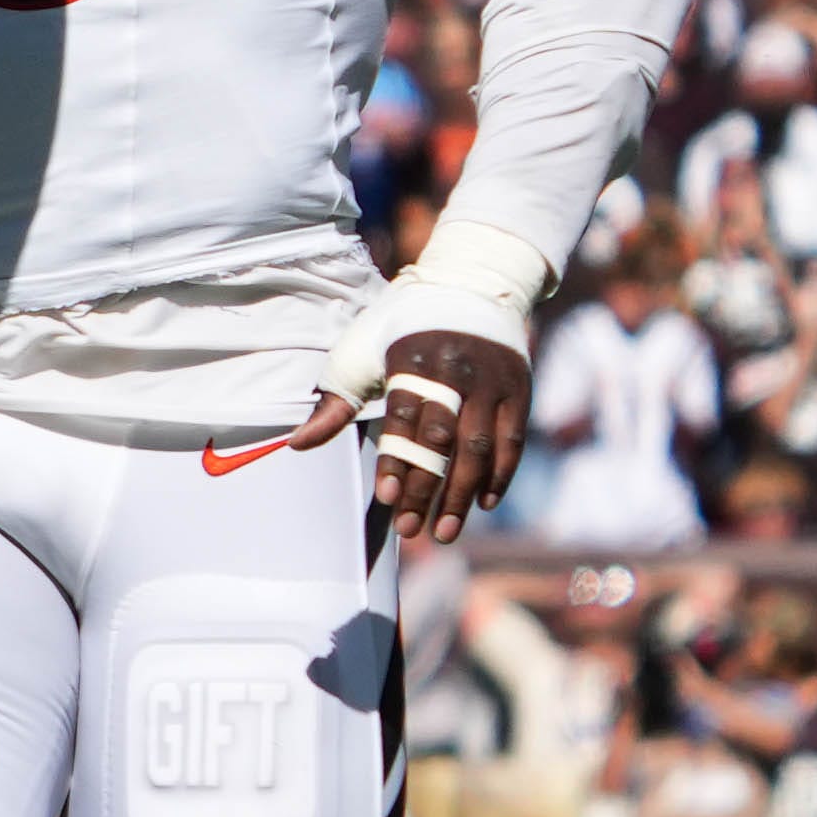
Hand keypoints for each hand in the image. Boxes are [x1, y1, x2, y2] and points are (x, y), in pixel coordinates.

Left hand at [292, 217, 550, 545]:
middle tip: (410, 529)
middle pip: (443, 441)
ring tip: (442, 531)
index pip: (405, 420)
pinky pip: (513, 442)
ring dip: (462, 495)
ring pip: (480, 449)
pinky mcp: (519, 389)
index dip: (398, 460)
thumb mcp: (360, 351)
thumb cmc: (400, 326)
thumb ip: (334, 402)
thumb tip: (297, 445)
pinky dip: (500, 477)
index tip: (387, 498)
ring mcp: (493, 382)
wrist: (469, 285)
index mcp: (412, 360)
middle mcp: (457, 372)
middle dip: (426, 488)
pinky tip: (483, 505)